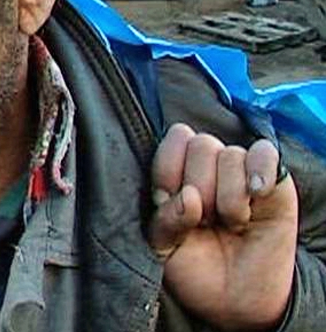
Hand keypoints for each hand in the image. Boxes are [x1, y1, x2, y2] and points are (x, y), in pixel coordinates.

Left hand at [150, 123, 297, 330]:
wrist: (235, 298)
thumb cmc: (194, 266)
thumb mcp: (164, 248)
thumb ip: (165, 220)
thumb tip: (190, 197)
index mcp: (176, 170)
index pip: (174, 140)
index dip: (170, 170)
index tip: (170, 201)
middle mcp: (208, 163)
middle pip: (202, 145)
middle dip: (201, 188)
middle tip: (207, 220)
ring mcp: (241, 170)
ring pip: (231, 155)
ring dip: (229, 198)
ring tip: (231, 223)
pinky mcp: (274, 181)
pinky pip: (266, 155)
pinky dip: (260, 172)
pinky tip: (257, 195)